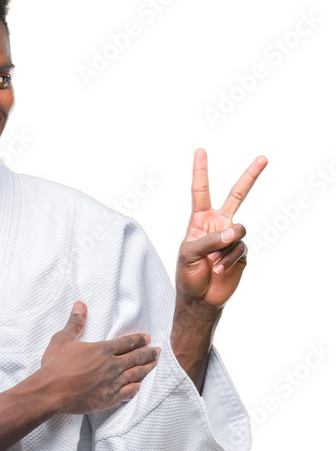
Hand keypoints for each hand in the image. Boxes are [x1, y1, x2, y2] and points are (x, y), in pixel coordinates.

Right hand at [40, 302, 160, 413]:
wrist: (51, 392)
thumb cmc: (55, 365)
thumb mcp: (63, 339)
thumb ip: (75, 323)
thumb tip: (80, 305)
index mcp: (103, 350)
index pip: (127, 342)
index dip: (138, 339)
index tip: (147, 338)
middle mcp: (112, 366)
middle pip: (136, 358)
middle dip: (148, 353)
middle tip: (157, 351)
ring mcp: (112, 383)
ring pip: (136, 374)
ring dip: (147, 369)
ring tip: (154, 365)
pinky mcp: (110, 398)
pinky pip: (129, 392)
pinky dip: (136, 387)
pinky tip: (140, 385)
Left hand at [176, 148, 267, 308]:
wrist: (200, 299)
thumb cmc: (188, 275)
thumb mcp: (189, 254)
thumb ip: (209, 240)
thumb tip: (234, 232)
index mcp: (200, 220)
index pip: (200, 192)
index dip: (201, 171)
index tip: (200, 151)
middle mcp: (218, 224)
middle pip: (237, 195)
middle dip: (250, 177)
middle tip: (263, 158)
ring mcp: (231, 237)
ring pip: (239, 230)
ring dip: (225, 246)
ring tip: (213, 261)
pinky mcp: (241, 251)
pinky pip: (240, 247)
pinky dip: (229, 258)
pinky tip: (220, 268)